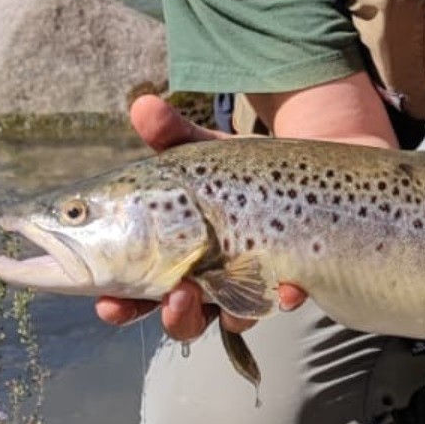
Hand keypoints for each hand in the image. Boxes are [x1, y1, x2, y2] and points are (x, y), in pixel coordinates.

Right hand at [92, 95, 309, 336]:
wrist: (316, 170)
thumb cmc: (244, 169)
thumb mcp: (205, 150)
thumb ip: (172, 133)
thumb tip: (143, 105)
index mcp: (174, 258)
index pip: (138, 293)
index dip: (119, 305)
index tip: (108, 305)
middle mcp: (212, 280)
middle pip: (184, 317)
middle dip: (173, 316)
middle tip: (171, 298)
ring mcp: (254, 284)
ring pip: (230, 318)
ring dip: (221, 312)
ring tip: (211, 292)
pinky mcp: (294, 280)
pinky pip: (285, 299)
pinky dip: (282, 295)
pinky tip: (286, 288)